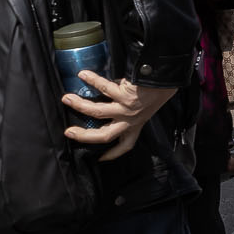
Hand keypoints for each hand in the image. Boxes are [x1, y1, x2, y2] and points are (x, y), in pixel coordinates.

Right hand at [63, 75, 177, 161]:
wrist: (168, 79)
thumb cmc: (156, 91)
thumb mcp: (143, 106)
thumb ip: (126, 107)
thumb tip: (106, 95)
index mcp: (136, 125)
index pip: (125, 145)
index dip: (112, 154)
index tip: (101, 158)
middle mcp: (130, 120)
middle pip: (104, 136)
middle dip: (84, 136)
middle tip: (69, 132)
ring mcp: (127, 109)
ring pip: (98, 112)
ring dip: (80, 105)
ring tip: (66, 99)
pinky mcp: (126, 95)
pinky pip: (105, 87)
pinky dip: (92, 80)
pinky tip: (83, 75)